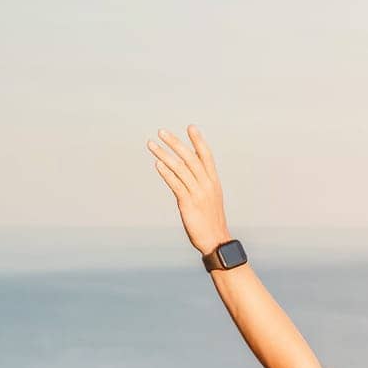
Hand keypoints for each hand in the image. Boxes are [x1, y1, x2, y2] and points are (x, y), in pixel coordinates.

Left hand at [148, 126, 229, 255]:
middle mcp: (207, 185)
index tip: (190, 127)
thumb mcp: (210, 198)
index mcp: (214, 182)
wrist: (216, 241)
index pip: (206, 156)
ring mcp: (198, 194)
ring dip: (164, 154)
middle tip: (161, 131)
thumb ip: (201, 184)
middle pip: (190, 158)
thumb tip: (189, 173)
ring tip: (151, 144)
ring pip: (180, 168)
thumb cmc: (211, 221)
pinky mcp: (188, 203)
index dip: (198, 141)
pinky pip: (176, 184)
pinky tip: (157, 164)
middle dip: (175, 143)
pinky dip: (167, 173)